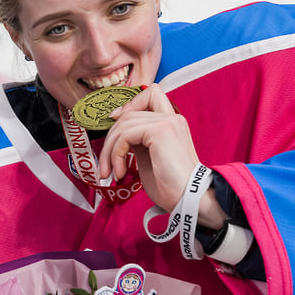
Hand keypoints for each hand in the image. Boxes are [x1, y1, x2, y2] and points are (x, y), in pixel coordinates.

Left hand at [98, 84, 224, 228]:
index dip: (129, 104)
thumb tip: (118, 135)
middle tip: (105, 166)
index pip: (150, 94)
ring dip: (110, 151)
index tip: (115, 123)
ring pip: (123, 124)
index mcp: (171, 122)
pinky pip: (125, 135)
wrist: (190, 200)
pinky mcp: (160, 130)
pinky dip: (116, 155)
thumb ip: (137, 140)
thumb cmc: (171, 186)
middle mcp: (171, 118)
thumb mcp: (148, 157)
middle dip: (110, 139)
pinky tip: (120, 173)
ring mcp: (167, 122)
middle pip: (128, 112)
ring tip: (111, 172)